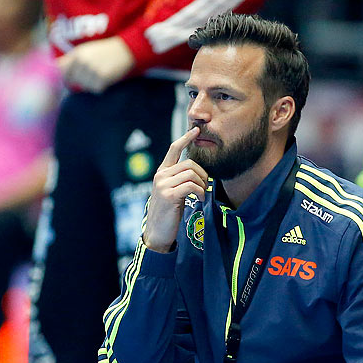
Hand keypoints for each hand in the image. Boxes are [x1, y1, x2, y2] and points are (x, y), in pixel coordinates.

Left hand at [58, 37, 135, 91]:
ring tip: (100, 72)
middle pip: (72, 81)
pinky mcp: (102, 78)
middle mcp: (82, 62)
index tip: (65, 78)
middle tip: (91, 72)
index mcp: (76, 54)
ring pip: (84, 87)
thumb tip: (54, 70)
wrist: (125, 49)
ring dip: (91, 83)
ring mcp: (92, 70)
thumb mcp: (84, 50)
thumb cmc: (103, 51)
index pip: (60, 70)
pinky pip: (96, 90)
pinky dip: (100, 86)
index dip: (62, 75)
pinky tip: (106, 77)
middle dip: (79, 80)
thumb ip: (69, 60)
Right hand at [141, 128, 206, 251]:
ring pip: (192, 174)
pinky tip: (200, 199)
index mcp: (162, 173)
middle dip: (203, 174)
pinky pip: (191, 186)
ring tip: (202, 195)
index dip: (185, 138)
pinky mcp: (168, 195)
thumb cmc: (168, 213)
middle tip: (206, 186)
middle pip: (189, 164)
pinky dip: (200, 192)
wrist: (157, 233)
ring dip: (202, 185)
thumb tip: (196, 172)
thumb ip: (179, 180)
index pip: (173, 149)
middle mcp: (160, 176)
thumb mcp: (172, 192)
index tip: (195, 130)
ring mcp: (163, 185)